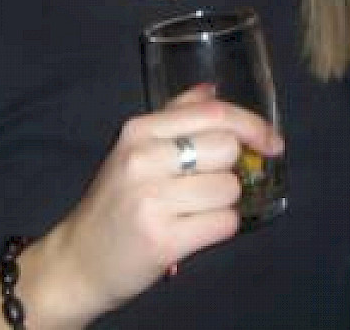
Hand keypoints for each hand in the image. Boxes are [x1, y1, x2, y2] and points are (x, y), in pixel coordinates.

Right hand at [35, 84, 283, 320]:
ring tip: (194, 211)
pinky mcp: (163, 240)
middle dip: (230, 169)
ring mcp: (151, 200)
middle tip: (209, 184)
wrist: (78, 261)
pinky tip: (195, 230)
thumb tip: (214, 88)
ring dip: (224, 203)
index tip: (271, 141)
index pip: (213, 113)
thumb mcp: (135, 148)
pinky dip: (220, 228)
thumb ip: (175, 115)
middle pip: (227, 148)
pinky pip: (225, 224)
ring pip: (229, 189)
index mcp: (138, 130)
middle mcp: (143, 159)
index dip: (252, 124)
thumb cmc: (116, 200)